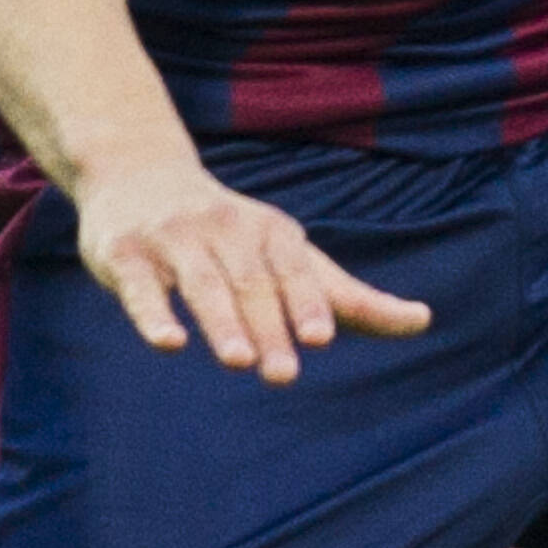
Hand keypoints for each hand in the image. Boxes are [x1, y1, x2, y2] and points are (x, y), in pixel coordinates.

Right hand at [74, 153, 430, 382]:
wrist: (139, 174)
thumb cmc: (232, 232)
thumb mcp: (292, 255)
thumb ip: (349, 296)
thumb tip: (423, 321)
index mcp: (272, 233)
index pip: (295, 270)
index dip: (307, 303)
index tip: (321, 338)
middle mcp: (227, 230)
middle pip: (251, 284)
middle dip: (268, 327)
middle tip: (283, 373)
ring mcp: (175, 240)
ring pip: (203, 284)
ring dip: (222, 321)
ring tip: (239, 361)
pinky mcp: (124, 255)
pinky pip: (141, 287)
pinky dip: (154, 314)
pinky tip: (169, 342)